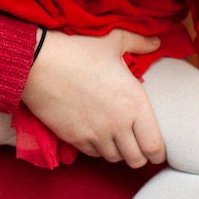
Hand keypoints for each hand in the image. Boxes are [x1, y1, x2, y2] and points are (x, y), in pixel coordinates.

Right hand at [21, 29, 165, 168]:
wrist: (40, 62)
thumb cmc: (78, 49)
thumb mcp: (113, 40)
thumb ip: (139, 42)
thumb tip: (157, 43)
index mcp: (134, 102)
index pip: (155, 146)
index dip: (158, 150)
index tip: (155, 146)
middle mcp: (118, 124)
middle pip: (136, 159)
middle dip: (139, 153)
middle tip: (136, 141)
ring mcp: (95, 134)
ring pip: (114, 159)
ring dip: (118, 150)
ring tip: (116, 135)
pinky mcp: (74, 138)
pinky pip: (93, 154)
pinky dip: (97, 147)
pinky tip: (95, 132)